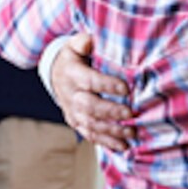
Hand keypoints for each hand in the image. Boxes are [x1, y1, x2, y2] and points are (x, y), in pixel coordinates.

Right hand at [52, 33, 135, 150]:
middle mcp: (70, 94)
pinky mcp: (76, 122)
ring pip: (90, 124)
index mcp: (71, 73)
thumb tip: (90, 42)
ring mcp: (72, 111)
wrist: (56, 73)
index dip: (106, 85)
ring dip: (111, 131)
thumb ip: (83, 41)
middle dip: (111, 112)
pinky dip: (106, 142)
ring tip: (131, 133)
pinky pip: (89, 135)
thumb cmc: (75, 56)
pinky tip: (123, 147)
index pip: (89, 80)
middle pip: (89, 106)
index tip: (126, 88)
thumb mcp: (75, 44)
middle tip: (131, 114)